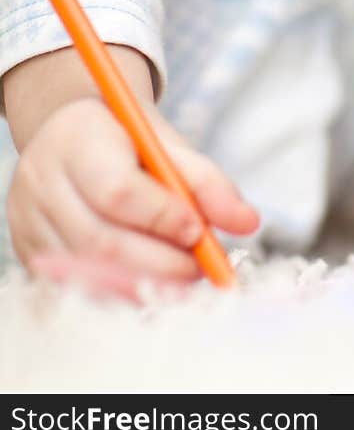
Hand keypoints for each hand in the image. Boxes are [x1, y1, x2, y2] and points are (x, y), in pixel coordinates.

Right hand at [7, 95, 259, 281]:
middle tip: (200, 270)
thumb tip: (248, 221)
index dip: (162, 218)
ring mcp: (29, 222)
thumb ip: (206, 180)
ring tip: (182, 284)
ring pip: (86, 272)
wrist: (69, 135)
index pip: (118, 191)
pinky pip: (74, 288)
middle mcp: (43, 183)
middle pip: (101, 241)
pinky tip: (149, 290)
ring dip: (142, 286)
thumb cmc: (122, 138)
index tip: (198, 232)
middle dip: (159, 264)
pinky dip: (118, 295)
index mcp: (77, 141)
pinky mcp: (28, 253)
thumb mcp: (164, 142)